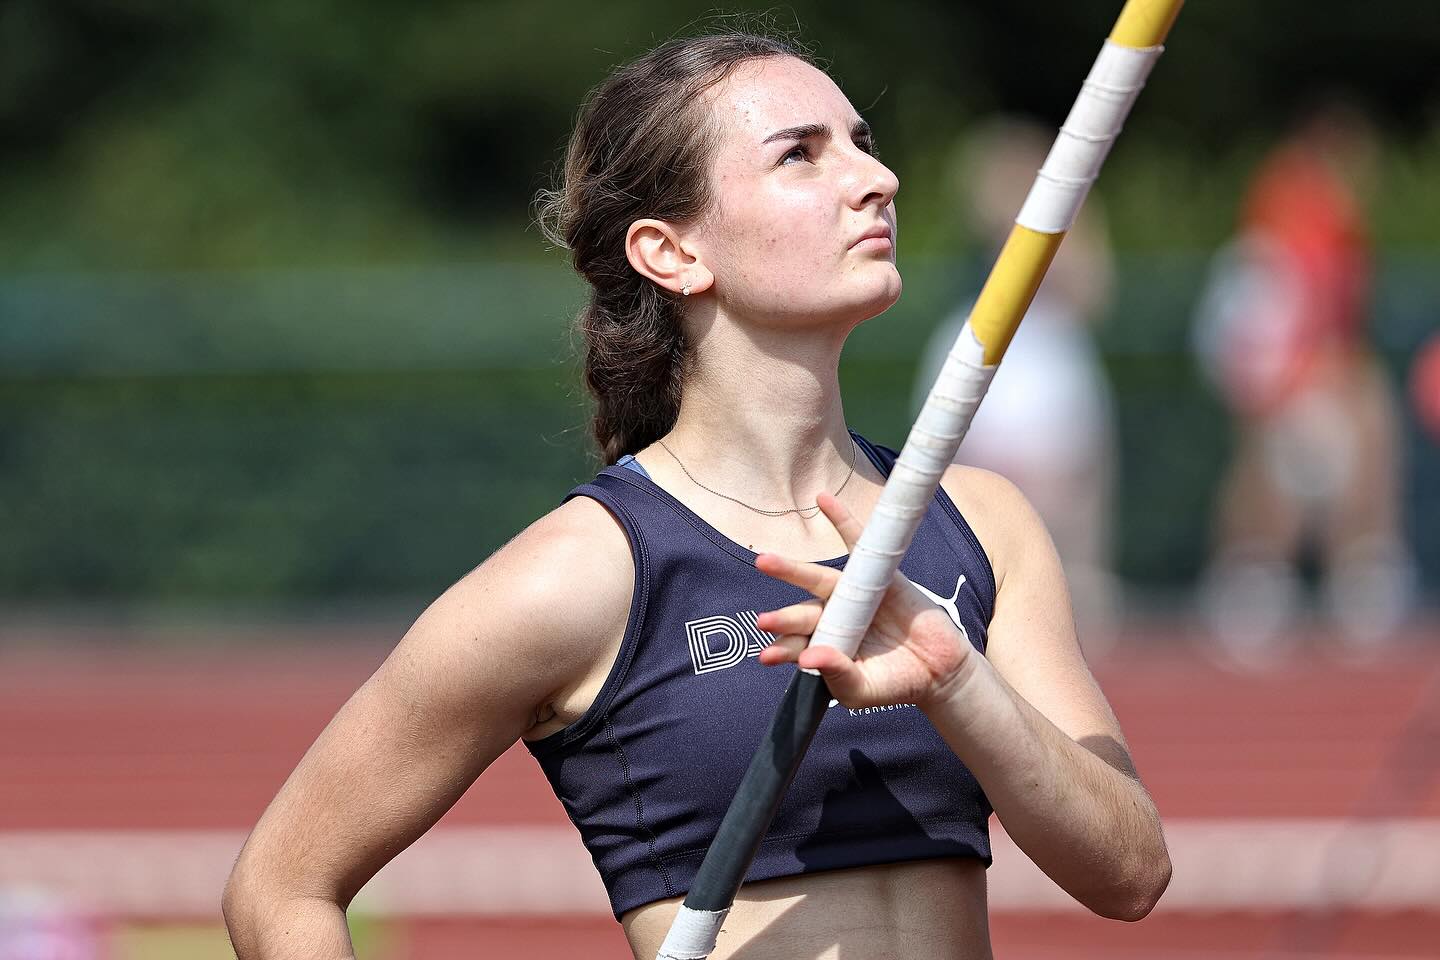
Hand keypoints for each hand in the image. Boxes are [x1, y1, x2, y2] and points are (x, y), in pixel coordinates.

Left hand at [754, 493, 977, 708]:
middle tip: (763, 622)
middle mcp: (833, 616)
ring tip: (764, 562)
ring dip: (792, 570)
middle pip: (804, 612)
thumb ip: (838, 674)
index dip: (783, 649)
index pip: (797, 645)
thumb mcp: (863, 688)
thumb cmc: (895, 681)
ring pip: (819, 580)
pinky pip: (858, 543)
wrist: (939, 671)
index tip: (767, 656)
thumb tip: (809, 658)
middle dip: (785, 618)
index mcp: (825, 645)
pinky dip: (842, 520)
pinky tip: (822, 499)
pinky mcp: (878, 574)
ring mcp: (853, 593)